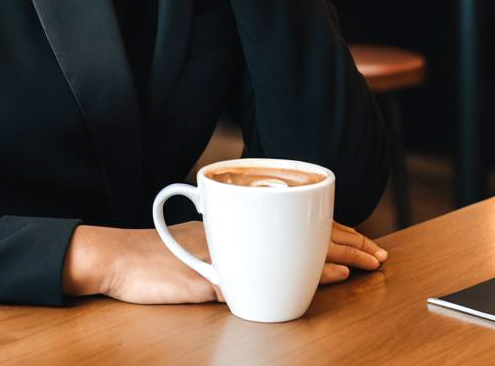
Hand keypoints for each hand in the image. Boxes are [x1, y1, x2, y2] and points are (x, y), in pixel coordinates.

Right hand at [64, 218, 386, 303]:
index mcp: (236, 221)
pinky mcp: (223, 276)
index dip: (330, 227)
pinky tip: (334, 276)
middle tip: (378, 254)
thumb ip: (231, 251)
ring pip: (296, 247)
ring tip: (370, 262)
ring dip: (340, 255)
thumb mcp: (200, 250)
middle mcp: (238, 230)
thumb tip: (274, 259)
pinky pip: (275, 272)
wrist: (116, 261)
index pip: (292, 218)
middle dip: (348, 241)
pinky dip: (311, 273)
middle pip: (302, 230)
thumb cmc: (154, 260)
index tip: (361, 239)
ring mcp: (232, 251)